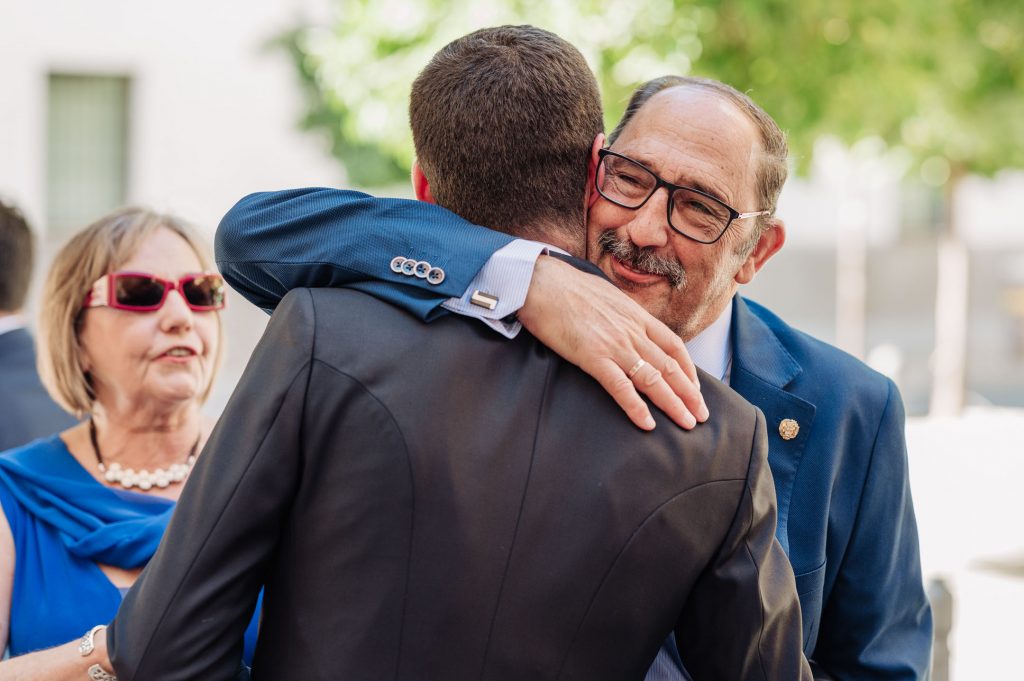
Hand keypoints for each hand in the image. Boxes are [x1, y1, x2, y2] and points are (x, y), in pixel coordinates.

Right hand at [518, 255, 708, 430]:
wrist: (541, 282)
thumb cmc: (567, 288)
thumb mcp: (606, 295)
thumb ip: (621, 313)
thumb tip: (624, 322)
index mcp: (636, 315)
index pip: (674, 345)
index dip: (689, 369)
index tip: (695, 388)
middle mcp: (632, 331)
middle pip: (670, 367)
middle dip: (689, 394)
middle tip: (701, 415)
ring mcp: (615, 345)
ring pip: (653, 379)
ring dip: (674, 404)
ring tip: (687, 423)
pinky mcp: (593, 357)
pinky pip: (621, 387)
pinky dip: (636, 407)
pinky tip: (647, 424)